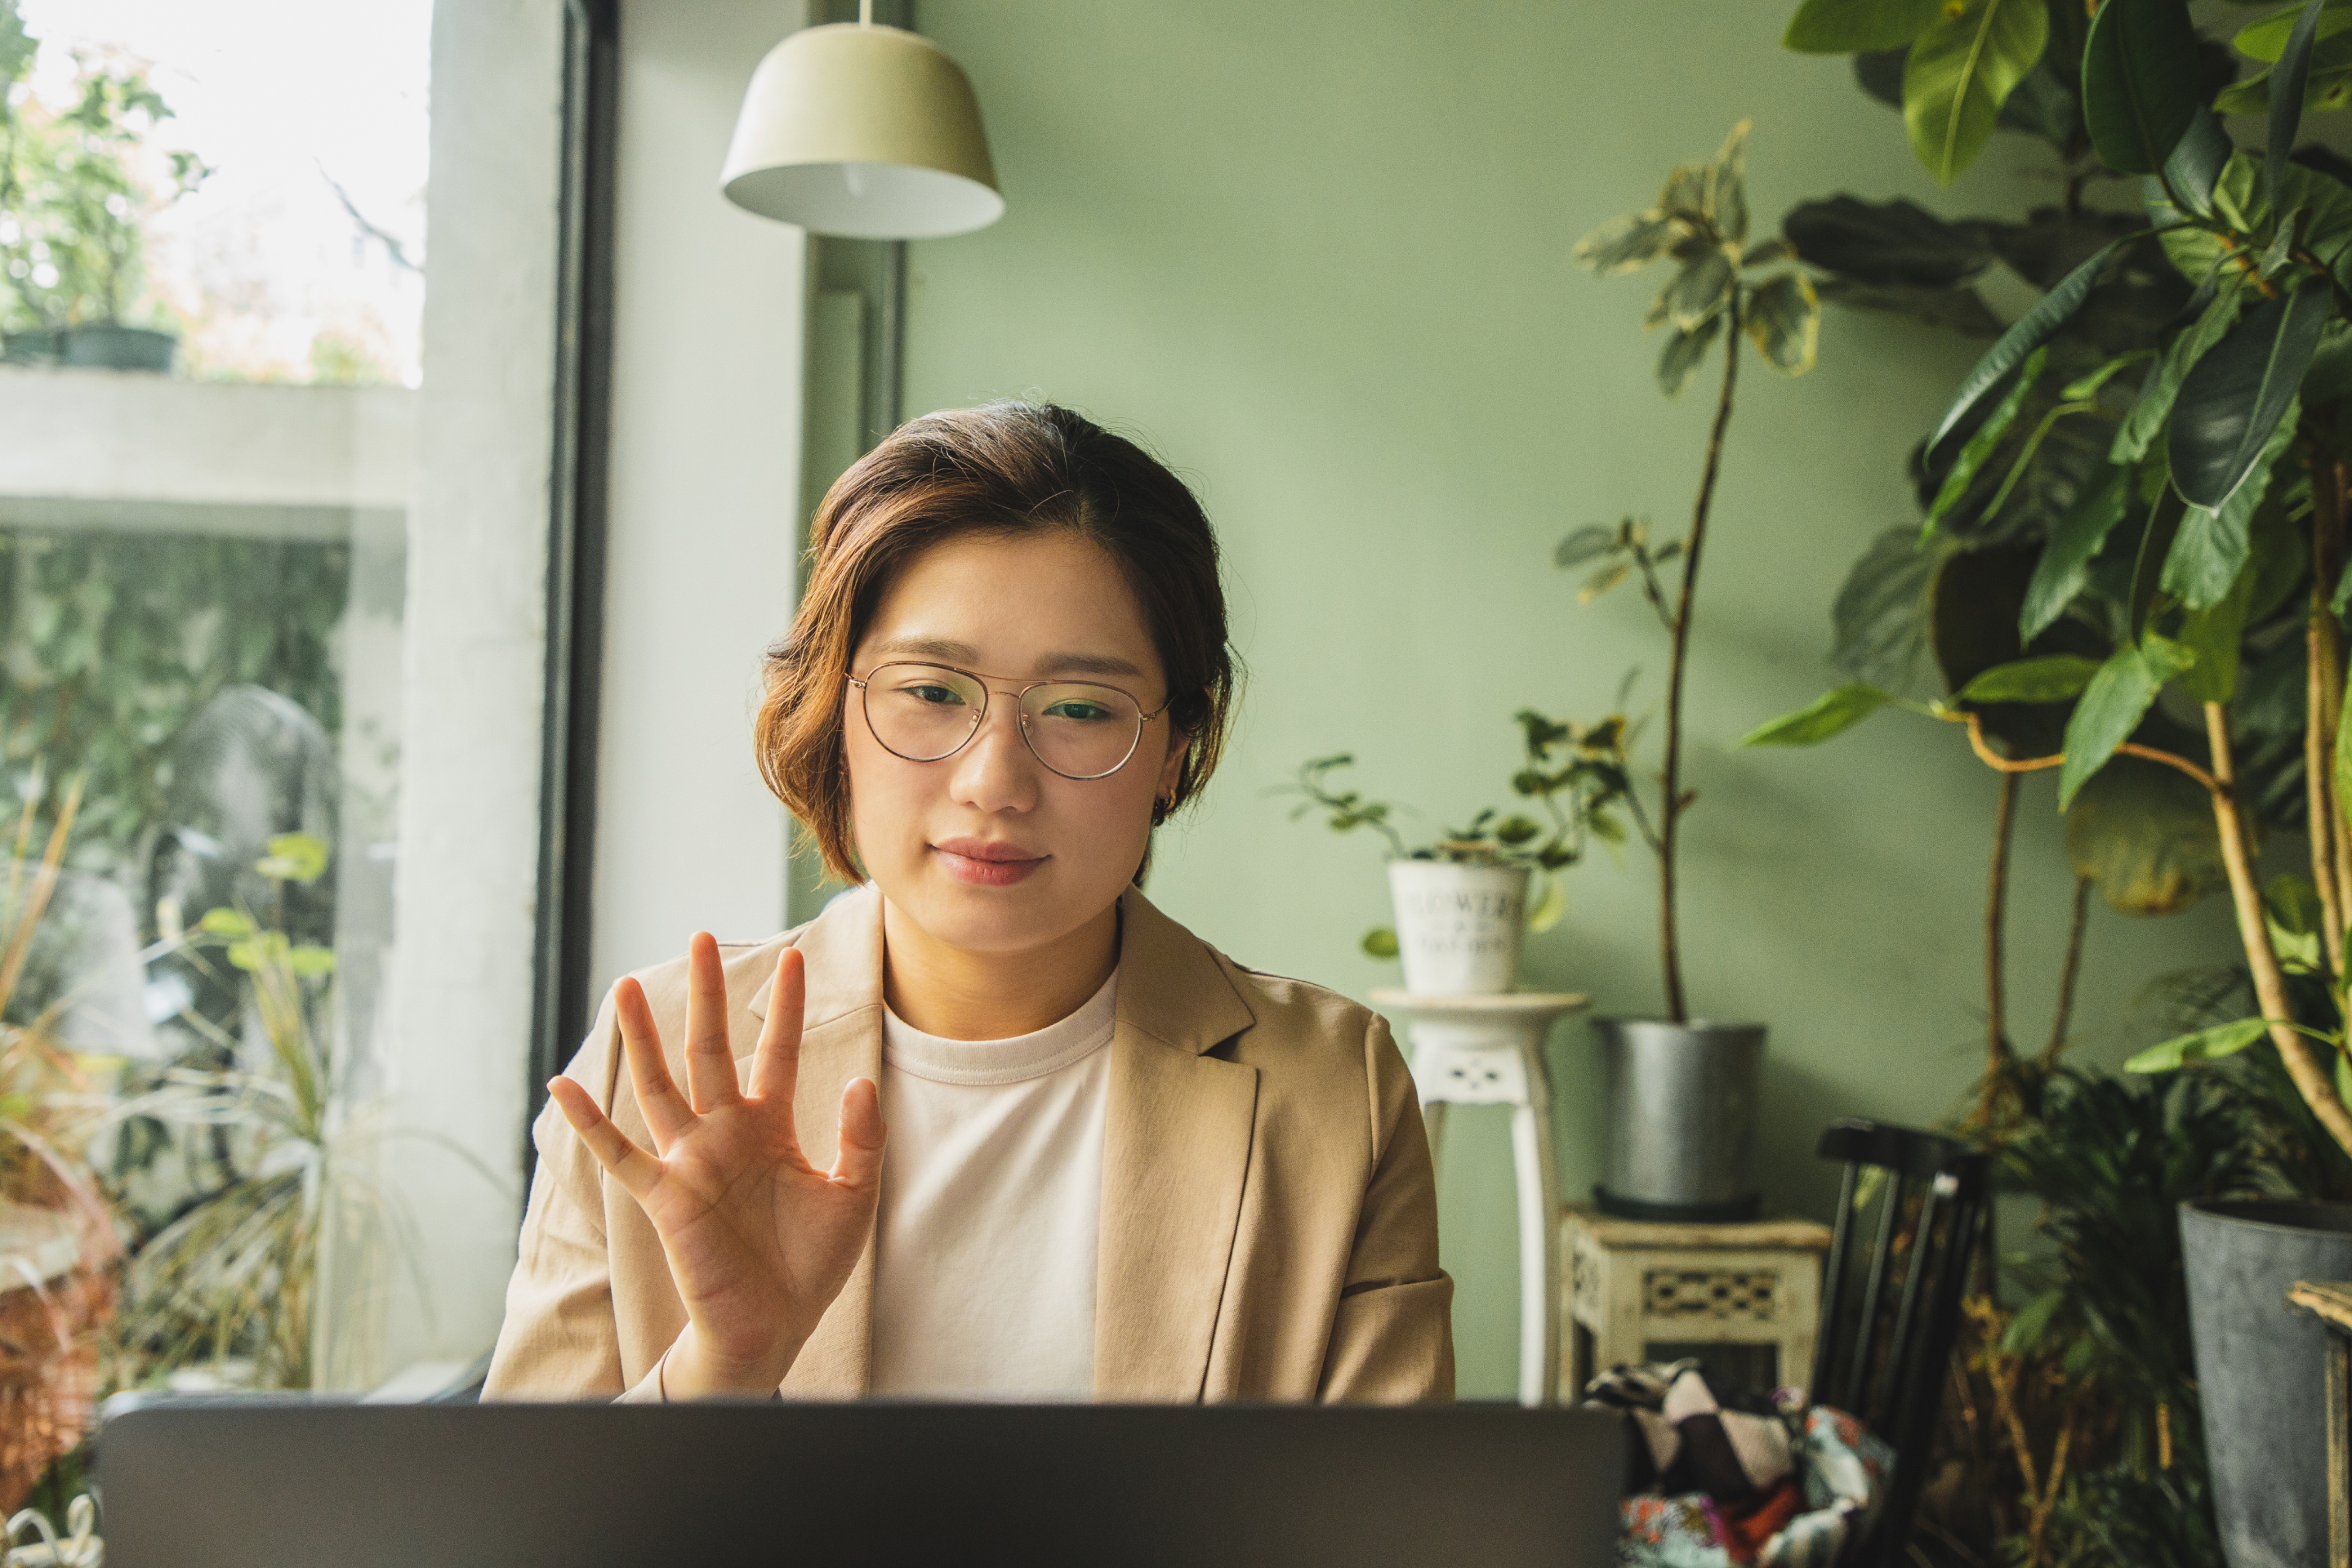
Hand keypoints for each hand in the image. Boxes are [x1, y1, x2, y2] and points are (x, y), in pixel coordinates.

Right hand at [547, 934, 885, 1397]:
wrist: (775, 1327)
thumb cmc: (809, 1264)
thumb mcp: (853, 1195)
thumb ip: (860, 1138)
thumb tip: (858, 1081)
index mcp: (769, 1127)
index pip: (775, 1051)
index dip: (786, 1007)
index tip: (796, 957)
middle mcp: (724, 1133)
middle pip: (708, 1048)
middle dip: (706, 994)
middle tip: (701, 936)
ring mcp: (690, 1161)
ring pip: (659, 1085)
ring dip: (641, 1037)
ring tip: (624, 984)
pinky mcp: (666, 1197)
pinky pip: (620, 1154)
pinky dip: (590, 1124)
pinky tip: (561, 1088)